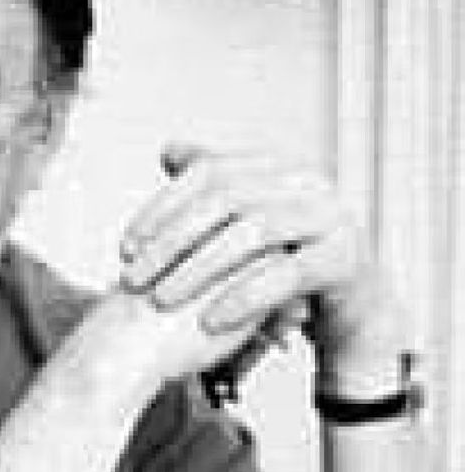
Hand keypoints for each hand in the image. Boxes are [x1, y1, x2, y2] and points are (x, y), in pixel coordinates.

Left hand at [118, 147, 397, 382]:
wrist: (349, 307)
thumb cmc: (286, 262)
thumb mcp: (245, 226)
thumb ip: (211, 191)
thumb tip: (169, 149)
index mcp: (275, 166)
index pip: (207, 172)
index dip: (161, 207)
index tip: (124, 248)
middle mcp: (305, 180)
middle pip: (225, 199)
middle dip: (171, 241)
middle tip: (132, 279)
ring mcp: (330, 216)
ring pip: (254, 232)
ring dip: (198, 269)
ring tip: (162, 301)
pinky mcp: (344, 259)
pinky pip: (288, 274)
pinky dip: (243, 297)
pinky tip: (208, 321)